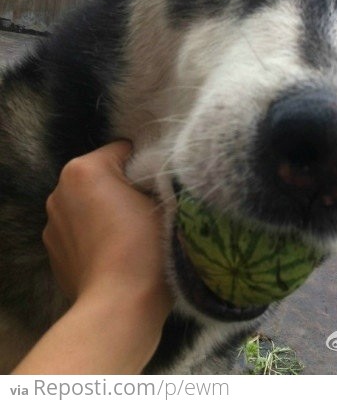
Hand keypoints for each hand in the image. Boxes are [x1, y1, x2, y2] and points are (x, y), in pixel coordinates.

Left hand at [43, 144, 163, 310]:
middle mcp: (59, 191)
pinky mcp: (53, 256)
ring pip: (88, 207)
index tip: (158, 191)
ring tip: (128, 242)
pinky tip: (112, 259)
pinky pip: (79, 235)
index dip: (145, 168)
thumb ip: (153, 180)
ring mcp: (52, 225)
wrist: (119, 308)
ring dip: (104, 215)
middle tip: (145, 216)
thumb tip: (153, 181)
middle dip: (121, 191)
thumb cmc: (143, 249)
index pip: (122, 151)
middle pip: (100, 178)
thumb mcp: (160, 200)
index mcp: (83, 169)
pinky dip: (93, 240)